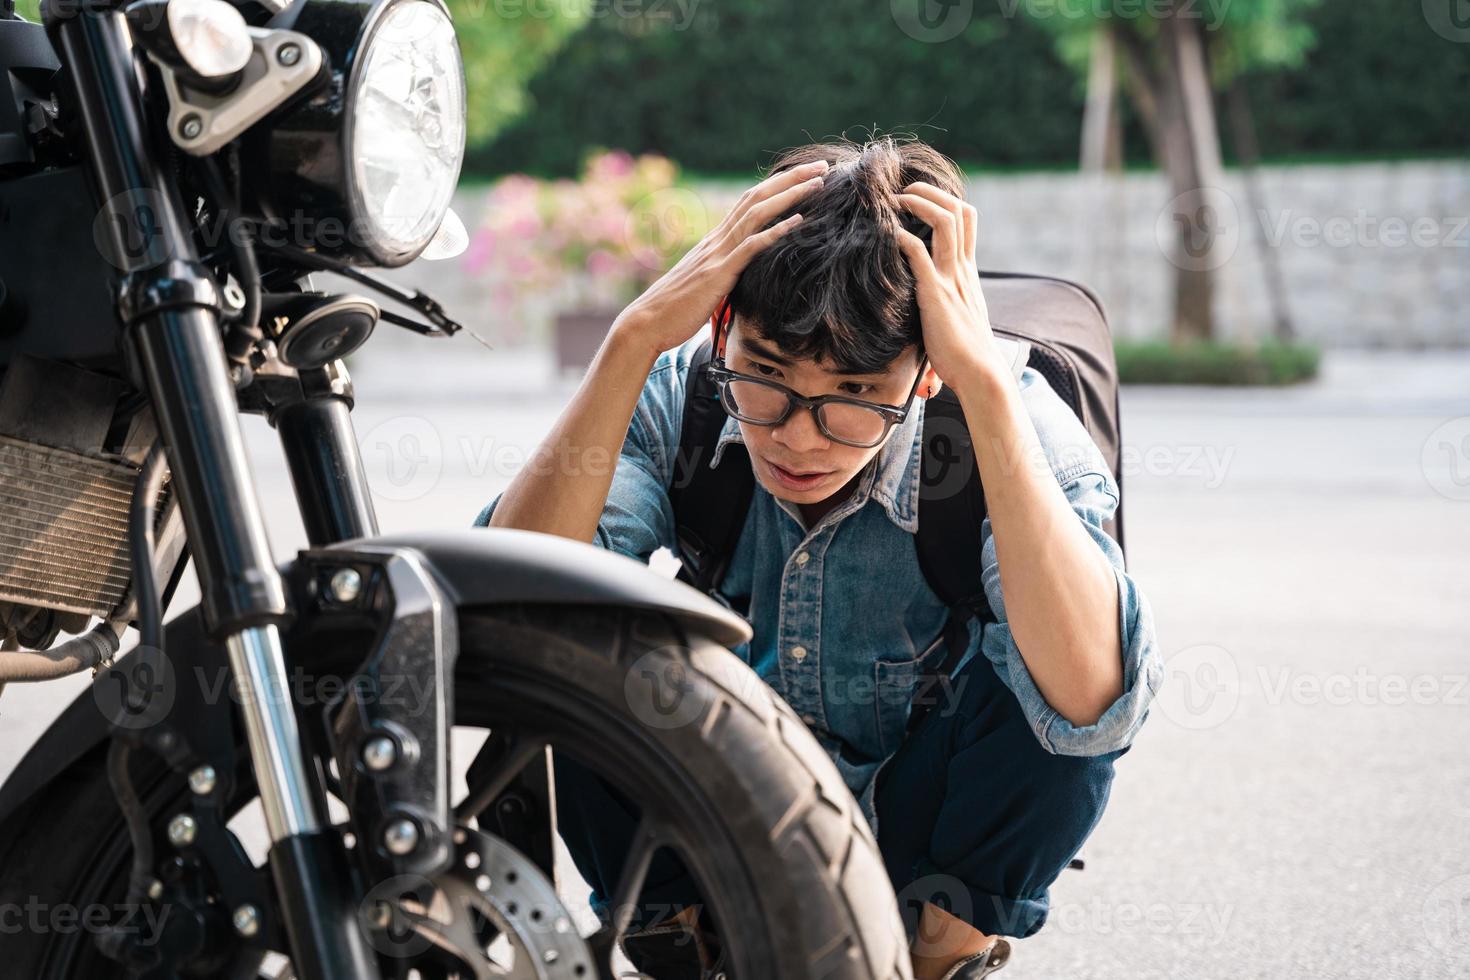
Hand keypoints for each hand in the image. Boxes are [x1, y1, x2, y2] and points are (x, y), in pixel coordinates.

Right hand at [612, 160, 829, 357]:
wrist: (647, 322)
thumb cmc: (675, 309)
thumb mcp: (705, 283)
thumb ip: (724, 272)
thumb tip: (741, 274)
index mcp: (715, 240)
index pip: (750, 202)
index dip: (778, 185)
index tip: (805, 175)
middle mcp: (717, 239)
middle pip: (757, 197)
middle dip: (791, 179)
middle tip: (821, 166)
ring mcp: (717, 254)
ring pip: (757, 214)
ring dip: (789, 196)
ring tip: (817, 184)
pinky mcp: (718, 274)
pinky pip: (750, 247)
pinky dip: (775, 232)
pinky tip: (797, 222)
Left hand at [893, 182, 1005, 388]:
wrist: (980, 373)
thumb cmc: (966, 351)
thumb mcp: (960, 313)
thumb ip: (949, 296)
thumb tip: (928, 295)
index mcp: (968, 270)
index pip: (967, 218)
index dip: (945, 199)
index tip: (920, 198)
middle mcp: (963, 268)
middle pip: (958, 210)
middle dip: (930, 192)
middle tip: (904, 190)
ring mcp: (951, 278)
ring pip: (945, 222)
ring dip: (918, 204)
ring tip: (896, 200)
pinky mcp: (936, 294)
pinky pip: (920, 255)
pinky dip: (904, 239)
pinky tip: (889, 235)